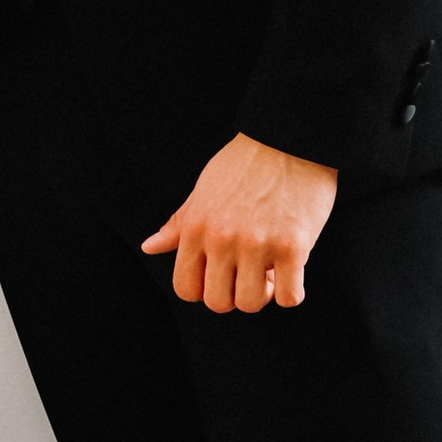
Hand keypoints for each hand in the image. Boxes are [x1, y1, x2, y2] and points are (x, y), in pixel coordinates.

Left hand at [143, 133, 338, 313]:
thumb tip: (149, 247)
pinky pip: (289, 298)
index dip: (205, 290)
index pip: (185, 289)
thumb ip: (179, 224)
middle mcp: (221, 239)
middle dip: (234, 295)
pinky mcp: (293, 247)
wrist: (290, 138)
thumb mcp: (204, 190)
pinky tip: (293, 270)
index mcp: (196, 227)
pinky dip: (291, 292)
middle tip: (250, 273)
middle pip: (218, 302)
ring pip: (250, 304)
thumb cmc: (246, 163)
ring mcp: (257, 244)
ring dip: (263, 295)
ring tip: (271, 269)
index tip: (223, 276)